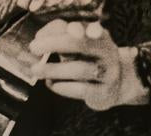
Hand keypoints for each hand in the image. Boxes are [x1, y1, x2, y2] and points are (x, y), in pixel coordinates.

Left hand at [25, 19, 148, 110]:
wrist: (117, 86)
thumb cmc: (88, 60)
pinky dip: (63, 87)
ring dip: (54, 69)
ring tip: (36, 70)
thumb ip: (59, 34)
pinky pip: (82, 89)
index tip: (61, 30)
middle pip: (83, 45)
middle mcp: (108, 53)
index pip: (86, 28)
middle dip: (55, 44)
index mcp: (100, 37)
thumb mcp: (78, 44)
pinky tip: (51, 84)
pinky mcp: (104, 93)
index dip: (75, 28)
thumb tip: (39, 38)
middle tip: (34, 48)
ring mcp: (109, 74)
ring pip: (80, 69)